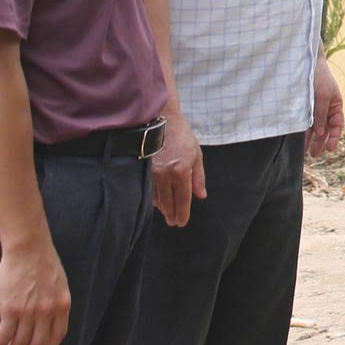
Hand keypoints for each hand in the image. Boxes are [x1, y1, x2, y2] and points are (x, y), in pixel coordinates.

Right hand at [0, 239, 70, 344]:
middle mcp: (46, 312)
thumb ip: (56, 303)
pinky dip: (0, 344)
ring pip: (20, 340)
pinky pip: (5, 333)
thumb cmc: (44, 263)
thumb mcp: (60, 285)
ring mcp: (28, 311)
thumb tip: (48, 322)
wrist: (28, 249)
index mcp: (62, 305)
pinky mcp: (10, 309)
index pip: (57, 335)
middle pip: (38, 342)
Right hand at [151, 111, 206, 227]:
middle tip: (175, 223)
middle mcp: (165, 174)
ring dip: (163, 208)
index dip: (183, 213)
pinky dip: (154, 198)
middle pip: (168, 202)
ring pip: (157, 198)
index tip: (182, 222)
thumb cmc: (182, 138)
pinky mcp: (143, 170)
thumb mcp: (196, 156)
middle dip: (172, 214)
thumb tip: (201, 196)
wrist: (162, 122)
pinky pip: (149, 190)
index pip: (182, 198)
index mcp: (181, 171)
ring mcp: (152, 172)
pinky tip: (158, 202)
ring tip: (168, 215)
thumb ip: (198, 178)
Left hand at [307, 58, 344, 157]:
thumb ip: (321, 115)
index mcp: (336, 106)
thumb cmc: (320, 77)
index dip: (334, 137)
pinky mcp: (304, 107)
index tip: (330, 149)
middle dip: (320, 142)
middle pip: (325, 129)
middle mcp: (326, 109)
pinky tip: (298, 139)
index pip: (337, 125)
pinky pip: (305, 122)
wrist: (306, 63)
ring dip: (310, 139)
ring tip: (304, 152)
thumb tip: (321, 133)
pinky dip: (303, 130)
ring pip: (314, 127)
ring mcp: (314, 108)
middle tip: (314, 154)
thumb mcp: (323, 96)